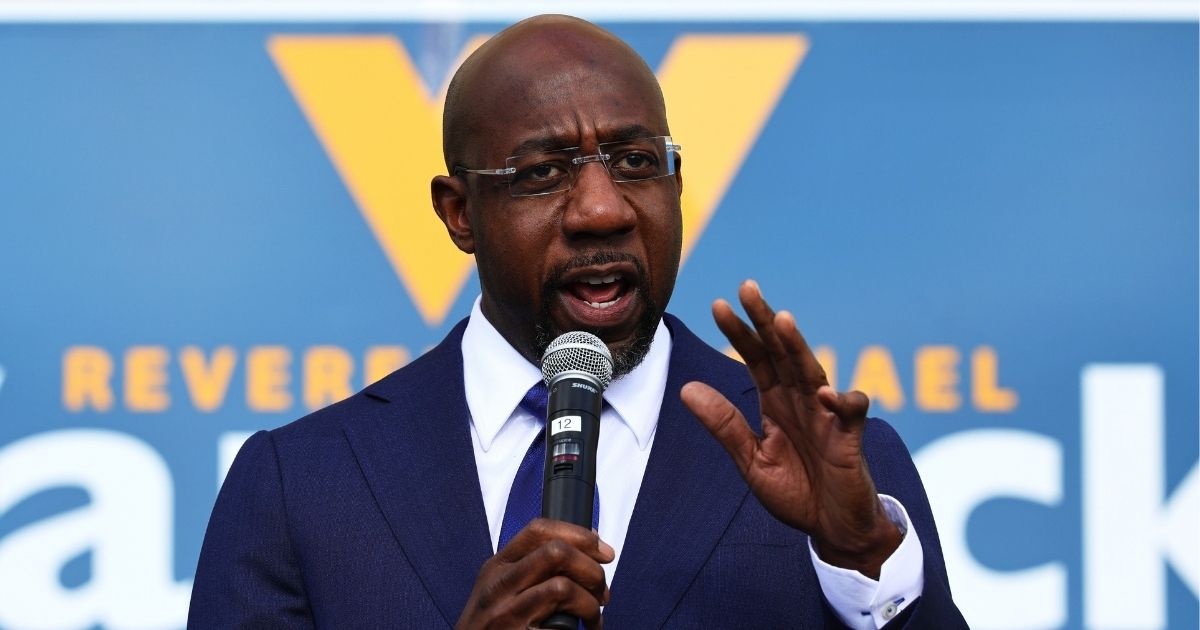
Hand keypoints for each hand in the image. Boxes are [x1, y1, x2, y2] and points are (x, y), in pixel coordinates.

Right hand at [456, 518, 613, 628]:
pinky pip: (560, 627)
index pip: (540, 530)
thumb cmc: (492, 627)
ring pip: (562, 587)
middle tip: (601, 590)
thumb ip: (535, 565)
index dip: (580, 535)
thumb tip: (588, 542)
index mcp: (497, 566)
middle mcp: (499, 584)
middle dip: (591, 570)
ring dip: (590, 604)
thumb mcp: (502, 588)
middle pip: (556, 553)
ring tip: (593, 617)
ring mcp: (506, 612)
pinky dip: (578, 628)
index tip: (603, 552)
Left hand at [681, 280, 901, 578]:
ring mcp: (826, 416)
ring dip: (798, 346)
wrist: (833, 529)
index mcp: (776, 403)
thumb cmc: (796, 492)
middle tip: (748, 288)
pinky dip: (842, 401)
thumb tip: (685, 389)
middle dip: (765, 321)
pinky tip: (826, 392)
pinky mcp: (849, 440)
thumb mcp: (751, 459)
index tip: (718, 305)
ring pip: (813, 372)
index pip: (757, 358)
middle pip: (783, 353)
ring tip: (782, 320)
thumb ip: (724, 425)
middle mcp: (801, 401)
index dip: (739, 332)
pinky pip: (850, 413)